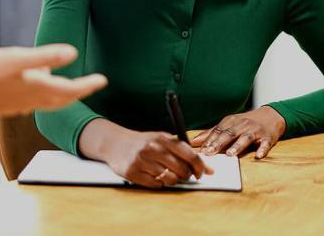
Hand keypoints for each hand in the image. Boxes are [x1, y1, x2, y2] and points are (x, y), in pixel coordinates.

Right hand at [0, 44, 106, 115]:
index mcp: (38, 87)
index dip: (88, 85)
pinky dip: (45, 96)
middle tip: (93, 84)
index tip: (103, 80)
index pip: (71, 89)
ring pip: (49, 102)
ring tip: (69, 84)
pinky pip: (35, 103)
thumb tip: (73, 53)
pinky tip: (37, 86)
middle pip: (63, 99)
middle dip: (79, 92)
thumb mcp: (16, 58)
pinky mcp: (10, 105)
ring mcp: (21, 105)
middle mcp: (33, 99)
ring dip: (63, 95)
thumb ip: (45, 56)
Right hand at [93, 124, 210, 188]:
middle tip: (181, 173)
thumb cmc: (143, 142)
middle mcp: (152, 148)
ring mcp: (141, 161)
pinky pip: (156, 185)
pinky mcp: (132, 173)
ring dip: (171, 180)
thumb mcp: (161, 140)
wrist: (114, 142)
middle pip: (182, 170)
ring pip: (170, 180)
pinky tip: (152, 175)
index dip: (200, 167)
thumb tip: (210, 170)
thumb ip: (184, 152)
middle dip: (185, 175)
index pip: (190, 155)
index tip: (201, 173)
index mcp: (162, 138)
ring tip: (165, 173)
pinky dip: (158, 183)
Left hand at [191, 106, 286, 158]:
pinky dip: (262, 149)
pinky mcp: (268, 137)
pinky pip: (265, 144)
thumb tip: (194, 141)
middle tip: (210, 153)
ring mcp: (255, 131)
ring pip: (245, 137)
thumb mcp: (229, 124)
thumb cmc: (247, 122)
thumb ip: (212, 133)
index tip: (201, 150)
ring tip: (229, 154)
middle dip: (218, 143)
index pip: (218, 131)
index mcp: (231, 121)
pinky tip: (258, 155)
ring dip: (237, 146)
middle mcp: (242, 124)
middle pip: (229, 134)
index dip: (209, 140)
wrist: (271, 115)